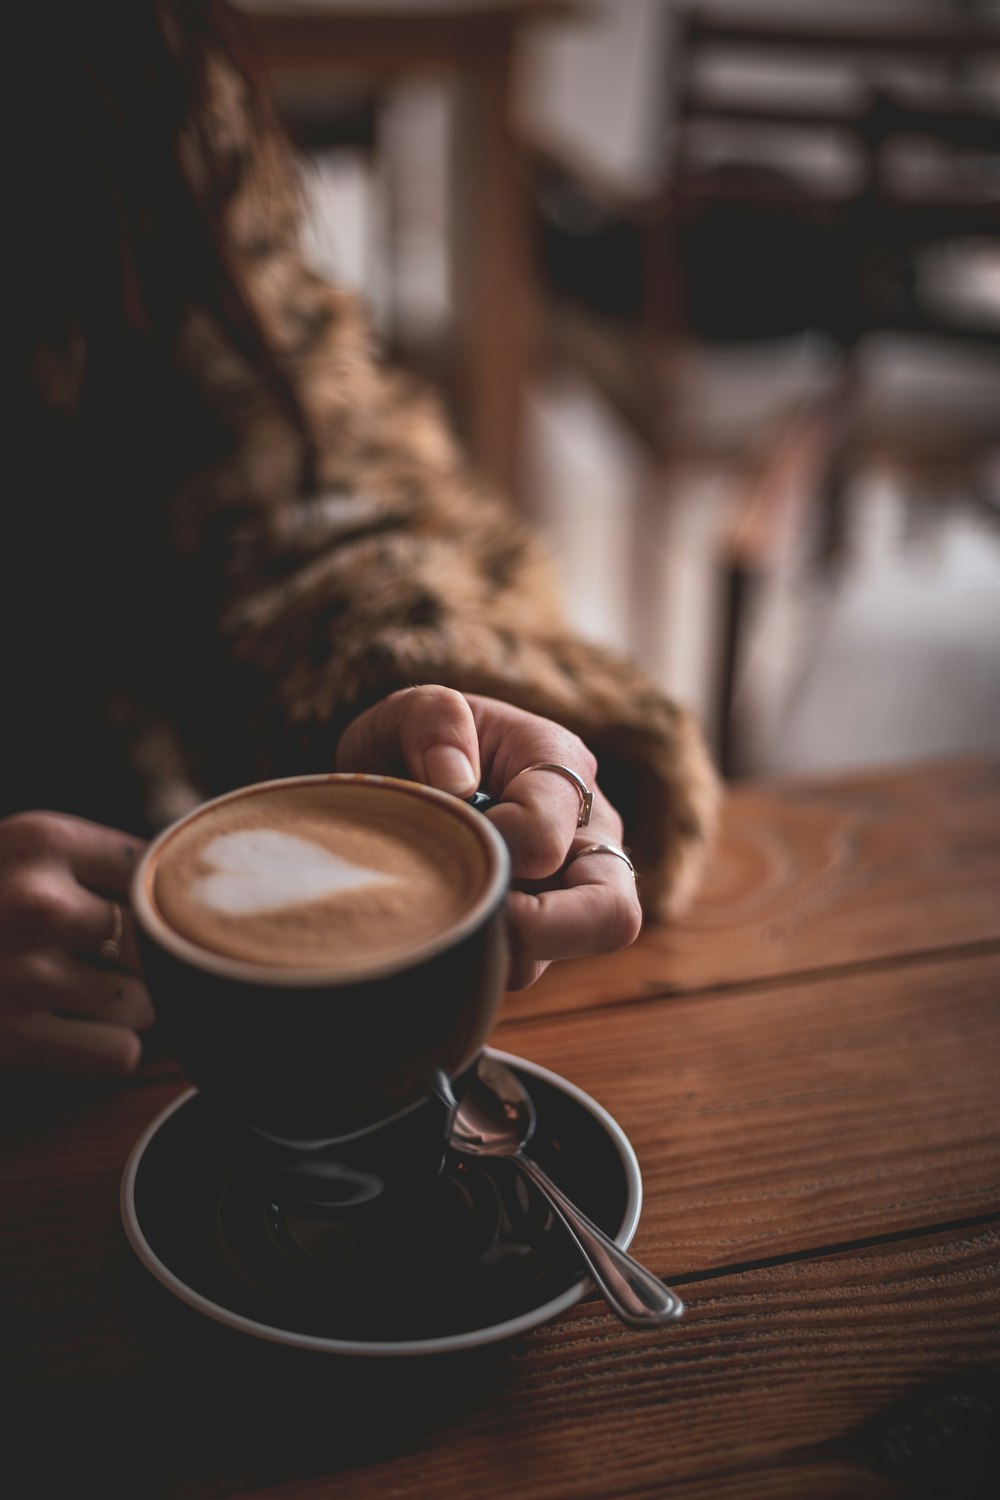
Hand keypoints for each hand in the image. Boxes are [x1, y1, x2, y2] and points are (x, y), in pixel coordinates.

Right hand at [0, 812, 152, 1075]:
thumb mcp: (19, 854)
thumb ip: (94, 864)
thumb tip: (195, 893)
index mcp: (43, 838)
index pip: (157, 874)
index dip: (156, 905)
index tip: (147, 920)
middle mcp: (38, 899)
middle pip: (159, 943)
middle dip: (144, 963)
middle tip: (112, 967)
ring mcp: (23, 970)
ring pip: (146, 1002)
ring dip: (126, 1008)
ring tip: (78, 996)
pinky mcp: (10, 1035)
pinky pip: (119, 1053)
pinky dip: (105, 1050)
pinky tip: (69, 1033)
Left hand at [336, 687, 641, 987]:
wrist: (399, 773)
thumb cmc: (413, 742)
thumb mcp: (412, 708)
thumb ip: (434, 721)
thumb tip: (458, 784)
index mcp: (563, 765)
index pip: (547, 838)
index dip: (491, 851)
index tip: (446, 832)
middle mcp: (587, 833)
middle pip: (612, 916)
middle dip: (540, 932)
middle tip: (473, 912)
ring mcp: (569, 889)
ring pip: (552, 955)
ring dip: (490, 942)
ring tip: (439, 896)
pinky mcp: (541, 931)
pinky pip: (520, 967)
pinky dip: (477, 955)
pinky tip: (442, 916)